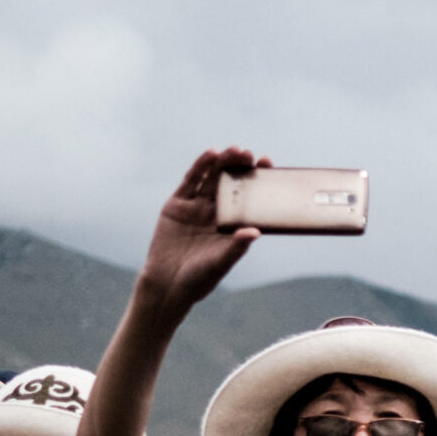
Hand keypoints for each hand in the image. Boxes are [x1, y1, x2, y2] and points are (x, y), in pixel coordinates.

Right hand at [135, 148, 265, 318]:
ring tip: (233, 150)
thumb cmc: (199, 278)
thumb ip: (236, 247)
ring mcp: (197, 206)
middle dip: (240, 166)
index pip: (250, 197)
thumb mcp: (220, 263)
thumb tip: (255, 232)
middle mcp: (217, 211)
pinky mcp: (177, 204)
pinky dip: (200, 167)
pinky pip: (191, 182)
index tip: (269, 164)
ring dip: (222, 162)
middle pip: (231, 182)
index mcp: (233, 223)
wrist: (167, 285)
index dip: (258, 180)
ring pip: (212, 178)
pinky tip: (210, 154)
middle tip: (250, 153)